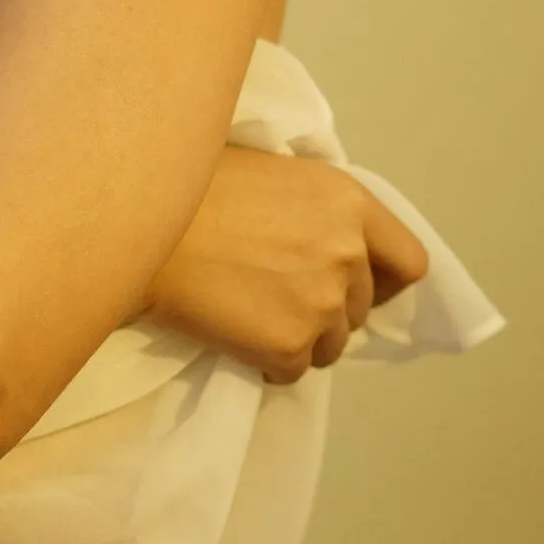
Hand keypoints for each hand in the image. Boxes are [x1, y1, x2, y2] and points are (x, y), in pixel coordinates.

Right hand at [145, 144, 428, 384]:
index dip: (381, 281)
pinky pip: (290, 371)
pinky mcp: (289, 344)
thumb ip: (317, 211)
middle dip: (323, 310)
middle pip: (360, 310)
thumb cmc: (189, 186)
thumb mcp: (273, 173)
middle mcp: (348, 253)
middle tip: (270, 297)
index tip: (351, 288)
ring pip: (328, 346)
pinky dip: (263, 362)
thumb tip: (329, 247)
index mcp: (349, 202)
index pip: (408, 262)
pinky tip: (228, 332)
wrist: (135, 222)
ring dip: (295, 339)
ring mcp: (322, 303)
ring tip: (245, 314)